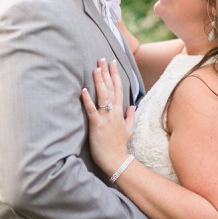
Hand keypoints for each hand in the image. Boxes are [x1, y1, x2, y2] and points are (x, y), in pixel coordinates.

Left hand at [81, 59, 134, 173]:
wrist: (116, 160)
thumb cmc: (120, 145)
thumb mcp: (129, 129)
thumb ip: (130, 116)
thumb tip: (133, 106)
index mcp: (120, 112)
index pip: (118, 89)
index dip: (115, 75)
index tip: (112, 63)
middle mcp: (114, 112)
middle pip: (111, 88)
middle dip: (106, 73)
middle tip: (102, 58)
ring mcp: (106, 118)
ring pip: (103, 96)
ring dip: (99, 82)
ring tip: (95, 68)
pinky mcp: (97, 125)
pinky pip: (92, 110)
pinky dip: (88, 100)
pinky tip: (84, 90)